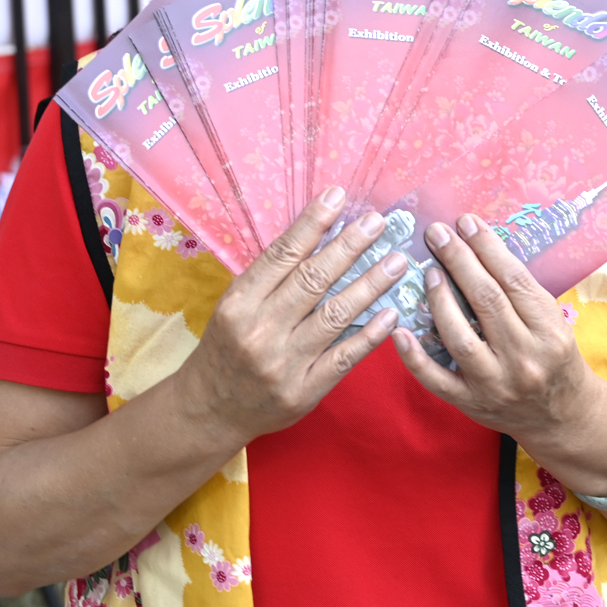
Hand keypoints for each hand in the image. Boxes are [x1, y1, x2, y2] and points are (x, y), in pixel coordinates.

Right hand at [175, 187, 406, 445]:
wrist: (210, 409)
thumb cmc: (227, 347)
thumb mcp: (234, 306)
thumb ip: (270, 278)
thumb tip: (316, 236)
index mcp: (240, 302)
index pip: (282, 254)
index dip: (312, 223)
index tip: (338, 197)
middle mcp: (261, 330)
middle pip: (313, 280)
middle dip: (350, 247)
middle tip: (378, 222)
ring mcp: (284, 362)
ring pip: (335, 315)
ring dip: (370, 285)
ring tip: (396, 262)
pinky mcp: (305, 391)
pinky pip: (344, 357)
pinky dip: (370, 335)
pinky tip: (392, 314)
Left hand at [390, 213, 596, 442]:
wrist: (560, 415)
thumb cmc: (553, 356)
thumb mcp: (552, 321)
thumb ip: (519, 291)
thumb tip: (477, 246)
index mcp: (549, 331)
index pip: (514, 280)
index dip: (487, 247)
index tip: (466, 223)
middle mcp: (524, 357)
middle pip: (487, 300)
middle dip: (459, 261)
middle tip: (437, 233)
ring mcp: (496, 383)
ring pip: (460, 337)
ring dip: (439, 300)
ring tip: (428, 271)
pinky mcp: (471, 403)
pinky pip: (436, 379)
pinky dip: (414, 356)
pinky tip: (398, 330)